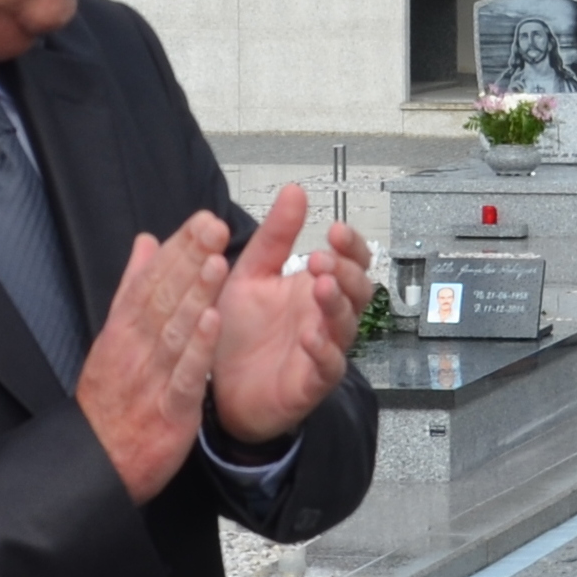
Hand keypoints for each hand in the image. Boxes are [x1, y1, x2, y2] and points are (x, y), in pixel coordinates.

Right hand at [73, 214, 230, 504]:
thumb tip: (146, 243)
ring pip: (175, 329)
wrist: (99, 460)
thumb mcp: (115, 335)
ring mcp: (152, 377)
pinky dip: (198, 349)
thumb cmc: (111, 398)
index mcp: (125, 328)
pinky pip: (184, 374)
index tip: (202, 220)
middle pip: (164, 296)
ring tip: (216, 262)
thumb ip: (133, 287)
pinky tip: (215, 322)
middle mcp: (136, 347)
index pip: (153, 278)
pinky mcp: (168, 408)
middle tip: (213, 227)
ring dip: (196, 295)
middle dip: (190, 259)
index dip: (179, 248)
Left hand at [206, 186, 369, 445]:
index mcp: (314, 288)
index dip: (353, 247)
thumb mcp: (251, 273)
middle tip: (321, 259)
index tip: (335, 231)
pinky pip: (328, 367)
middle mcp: (325, 317)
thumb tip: (295, 190)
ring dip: (337, 304)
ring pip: (347, 325)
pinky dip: (324, 351)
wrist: (216, 386)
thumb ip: (275, 236)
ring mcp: (322, 350)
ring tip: (321, 286)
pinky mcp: (310, 383)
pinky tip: (311, 336)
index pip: (353, 262)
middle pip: (360, 292)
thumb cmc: (239, 331)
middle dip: (346, 272)